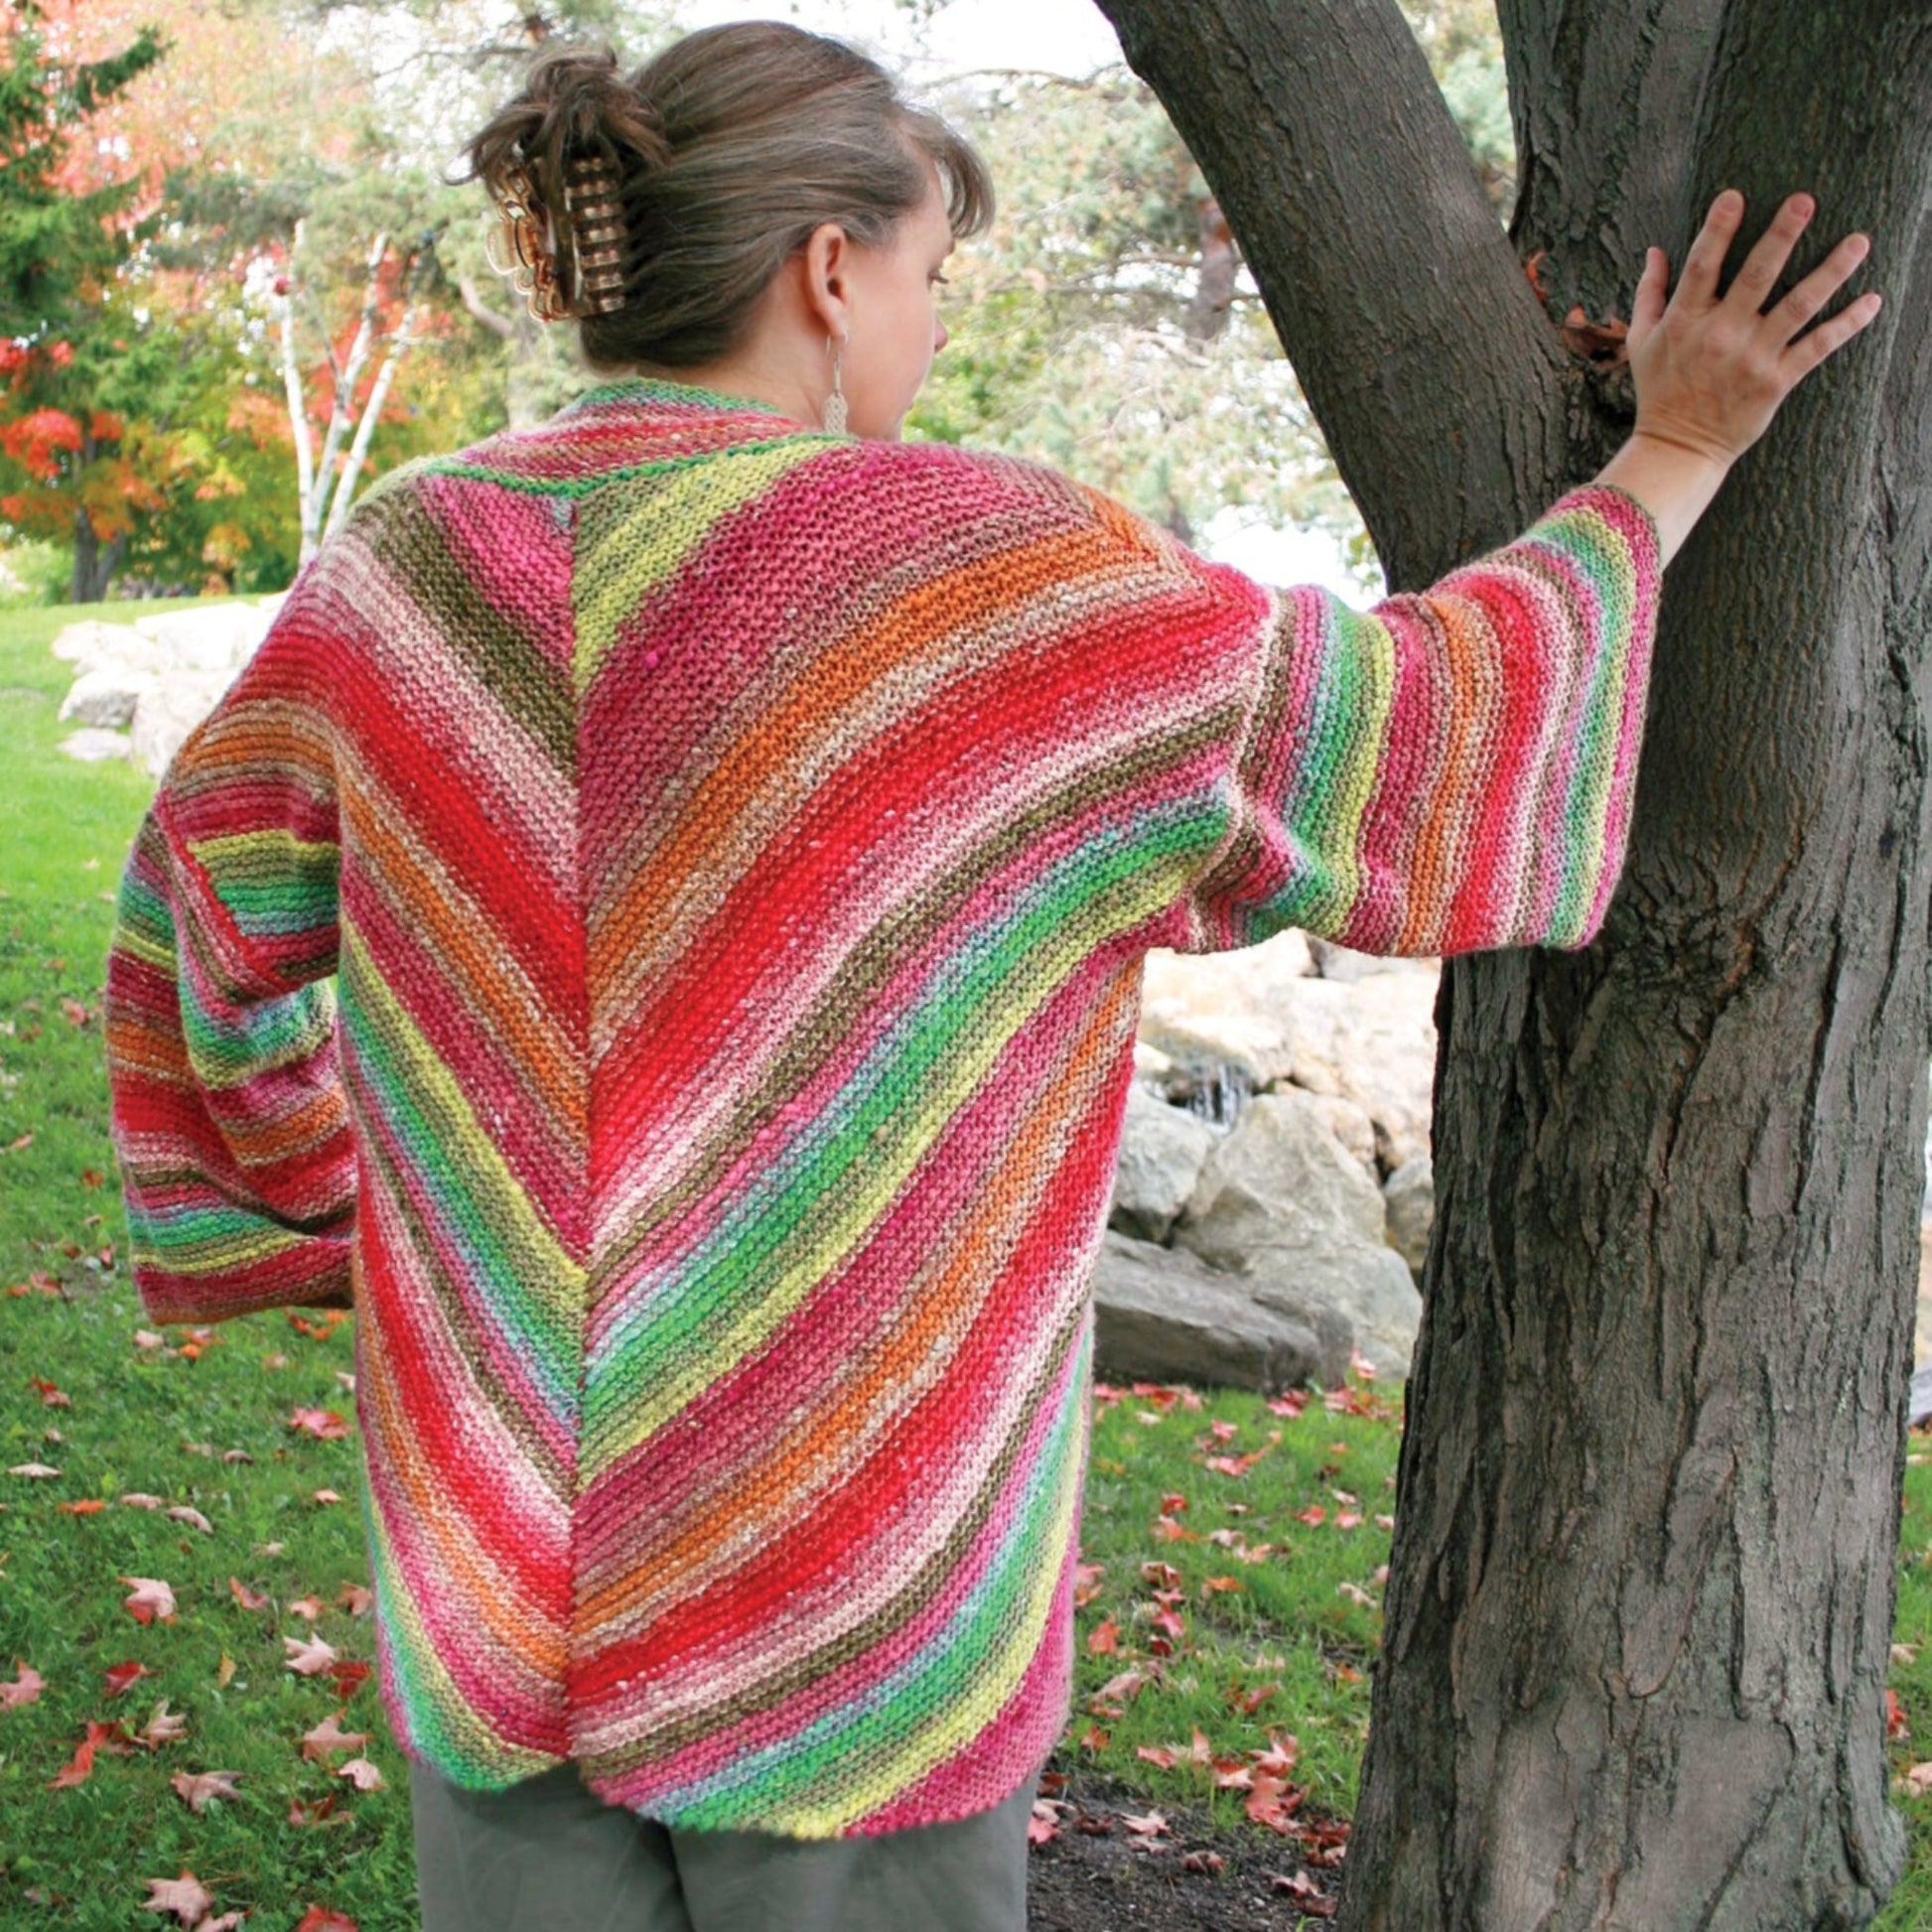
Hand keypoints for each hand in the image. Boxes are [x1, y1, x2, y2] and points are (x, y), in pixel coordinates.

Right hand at [1626, 188, 1883, 469]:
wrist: (1678, 449)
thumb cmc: (1659, 392)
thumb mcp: (1641, 343)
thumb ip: (1649, 294)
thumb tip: (1656, 250)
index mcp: (1684, 322)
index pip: (1701, 266)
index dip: (1717, 230)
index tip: (1735, 196)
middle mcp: (1721, 335)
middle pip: (1756, 276)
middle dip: (1782, 236)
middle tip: (1806, 200)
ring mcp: (1752, 357)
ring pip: (1798, 306)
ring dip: (1831, 271)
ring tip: (1859, 241)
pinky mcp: (1776, 381)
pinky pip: (1817, 347)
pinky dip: (1847, 324)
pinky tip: (1872, 300)